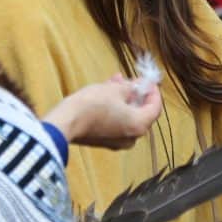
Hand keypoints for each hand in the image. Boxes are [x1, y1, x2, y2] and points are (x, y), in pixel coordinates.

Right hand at [43, 74, 162, 149]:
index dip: (153, 92)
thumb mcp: (114, 89)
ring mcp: (117, 141)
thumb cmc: (92, 105)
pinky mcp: (103, 141)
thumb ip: (130, 88)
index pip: (155, 108)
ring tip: (114, 82)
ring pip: (126, 116)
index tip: (148, 81)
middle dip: (135, 94)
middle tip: (129, 79)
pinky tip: (106, 94)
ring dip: (123, 99)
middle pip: (141, 112)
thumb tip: (135, 86)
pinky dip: (114, 109)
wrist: (66, 122)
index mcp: (139, 125)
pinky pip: (115, 123)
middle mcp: (131, 137)